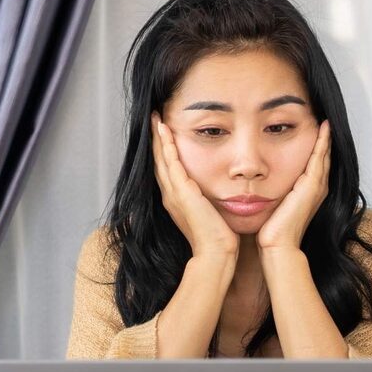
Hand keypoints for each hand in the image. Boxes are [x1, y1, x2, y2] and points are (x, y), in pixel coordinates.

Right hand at [151, 112, 239, 258]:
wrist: (216, 253)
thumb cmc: (218, 238)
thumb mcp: (210, 213)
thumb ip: (207, 201)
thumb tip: (216, 193)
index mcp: (176, 200)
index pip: (166, 169)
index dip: (162, 150)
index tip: (163, 132)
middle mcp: (170, 195)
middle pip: (158, 161)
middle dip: (156, 139)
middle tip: (153, 118)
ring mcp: (174, 193)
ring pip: (161, 158)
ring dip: (158, 137)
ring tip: (156, 118)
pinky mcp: (182, 192)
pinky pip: (171, 163)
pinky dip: (167, 145)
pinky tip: (165, 130)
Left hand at [256, 120, 330, 251]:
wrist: (277, 245)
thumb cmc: (272, 231)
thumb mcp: (274, 204)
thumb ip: (274, 192)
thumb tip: (260, 183)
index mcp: (309, 192)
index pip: (315, 163)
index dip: (316, 147)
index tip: (313, 130)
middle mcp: (317, 188)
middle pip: (323, 157)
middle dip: (324, 139)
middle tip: (324, 120)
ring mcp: (317, 187)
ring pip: (323, 154)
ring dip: (325, 137)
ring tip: (326, 120)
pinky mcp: (312, 186)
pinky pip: (319, 157)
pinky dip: (322, 142)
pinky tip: (323, 128)